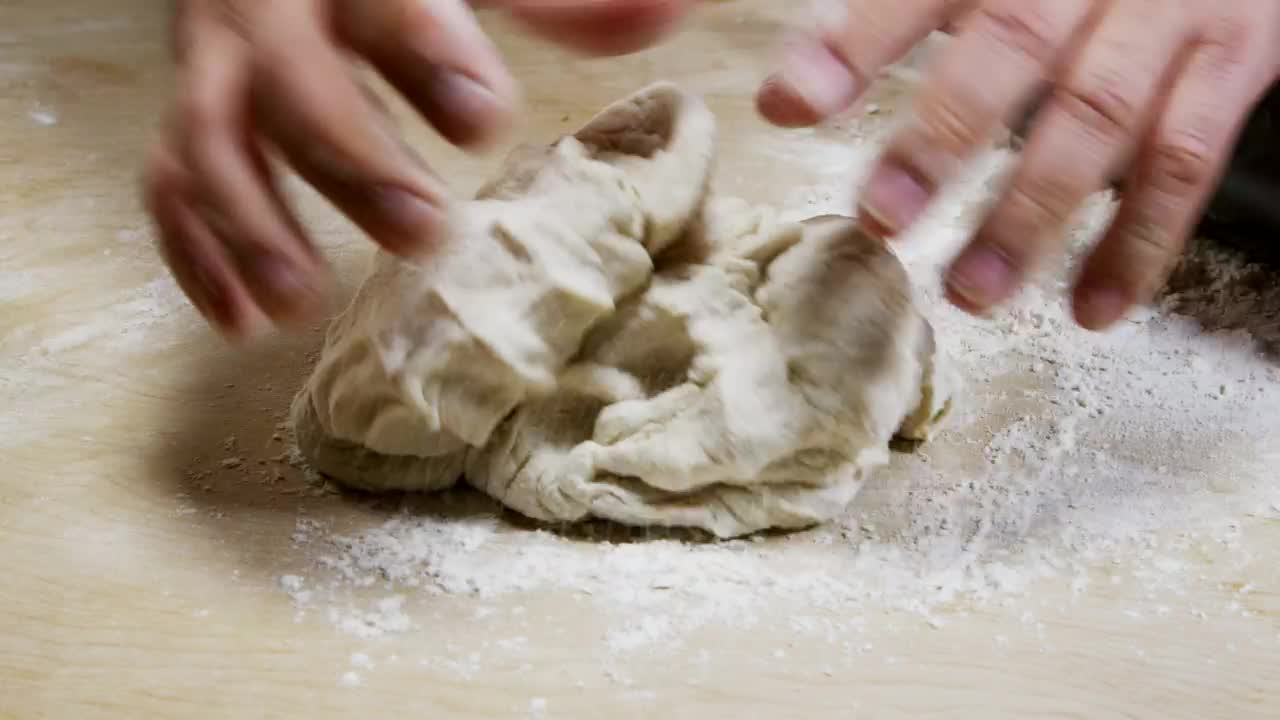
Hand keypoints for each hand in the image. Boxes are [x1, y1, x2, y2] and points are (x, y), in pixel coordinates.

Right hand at [143, 0, 691, 339]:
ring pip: (207, 141)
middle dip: (351, 158)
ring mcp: (214, 68)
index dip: (425, 51)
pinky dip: (195, 254)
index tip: (486, 117)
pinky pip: (167, 184)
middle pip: (288, 80)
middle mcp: (264, 9)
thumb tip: (665, 14)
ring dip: (250, 226)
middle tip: (422, 234)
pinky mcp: (189, 119)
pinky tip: (241, 322)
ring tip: (301, 303)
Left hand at [758, 0, 1279, 329]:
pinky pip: (1190, 159)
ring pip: (1102, 115)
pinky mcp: (1235, 61)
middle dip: (943, 138)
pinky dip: (1142, 241)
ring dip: (1033, 211)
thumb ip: (867, 0)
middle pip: (1012, 46)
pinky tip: (1091, 309)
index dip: (850, 42)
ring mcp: (1168, 13)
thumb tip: (752, 60)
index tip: (786, 104)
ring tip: (968, 291)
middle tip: (880, 220)